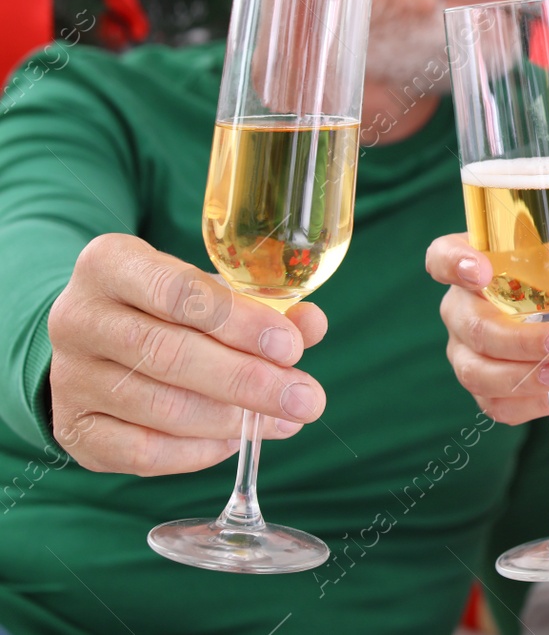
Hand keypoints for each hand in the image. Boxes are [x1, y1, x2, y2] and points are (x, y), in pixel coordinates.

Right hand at [47, 233, 327, 475]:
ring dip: (232, 420)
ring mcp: (70, 377)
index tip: (291, 348)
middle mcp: (78, 318)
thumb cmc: (169, 306)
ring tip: (284, 420)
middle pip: (170, 355)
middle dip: (248, 381)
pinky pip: (142, 451)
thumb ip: (264, 305)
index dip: (240, 323)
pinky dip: (197, 451)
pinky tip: (236, 440)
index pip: (177, 292)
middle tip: (305, 398)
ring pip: (160, 407)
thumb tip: (312, 325)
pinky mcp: (73, 428)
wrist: (98, 337)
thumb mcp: (212, 288)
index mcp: (109, 264)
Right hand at [427, 233, 548, 424]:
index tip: (481, 271)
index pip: (442, 258)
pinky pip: (498, 405)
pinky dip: (538, 403)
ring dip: (527, 378)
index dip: (454, 264)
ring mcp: (466, 352)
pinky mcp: (483, 387)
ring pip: (479, 373)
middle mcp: (461, 309)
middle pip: (474, 328)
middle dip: (521, 340)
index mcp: (474, 265)